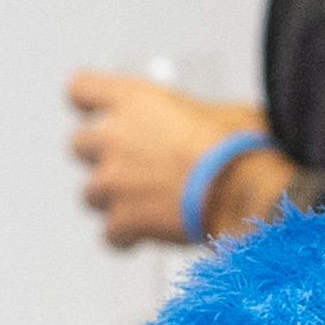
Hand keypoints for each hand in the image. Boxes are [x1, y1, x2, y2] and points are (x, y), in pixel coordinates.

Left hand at [68, 69, 286, 250]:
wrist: (245, 192)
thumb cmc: (241, 147)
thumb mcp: (225, 112)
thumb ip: (195, 117)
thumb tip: (213, 128)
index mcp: (134, 100)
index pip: (81, 89)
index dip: (90, 102)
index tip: (102, 112)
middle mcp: (113, 137)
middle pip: (79, 144)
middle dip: (103, 157)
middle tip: (136, 165)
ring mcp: (112, 181)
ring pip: (89, 194)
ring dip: (113, 199)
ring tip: (150, 204)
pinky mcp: (123, 220)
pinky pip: (111, 234)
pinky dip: (127, 236)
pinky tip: (150, 233)